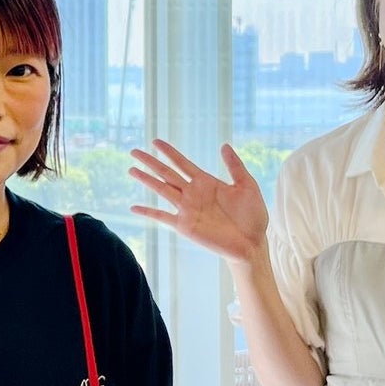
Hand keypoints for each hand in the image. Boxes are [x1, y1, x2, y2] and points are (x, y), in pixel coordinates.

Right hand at [129, 141, 268, 264]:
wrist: (252, 243)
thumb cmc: (253, 216)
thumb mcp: (247, 185)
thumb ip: (235, 166)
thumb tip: (224, 145)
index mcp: (205, 182)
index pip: (182, 163)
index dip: (169, 152)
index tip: (155, 142)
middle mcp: (192, 193)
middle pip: (166, 173)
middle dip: (150, 162)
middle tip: (134, 151)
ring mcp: (187, 209)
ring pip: (162, 190)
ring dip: (146, 180)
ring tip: (131, 170)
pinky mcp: (184, 226)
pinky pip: (162, 217)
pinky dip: (148, 212)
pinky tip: (133, 208)